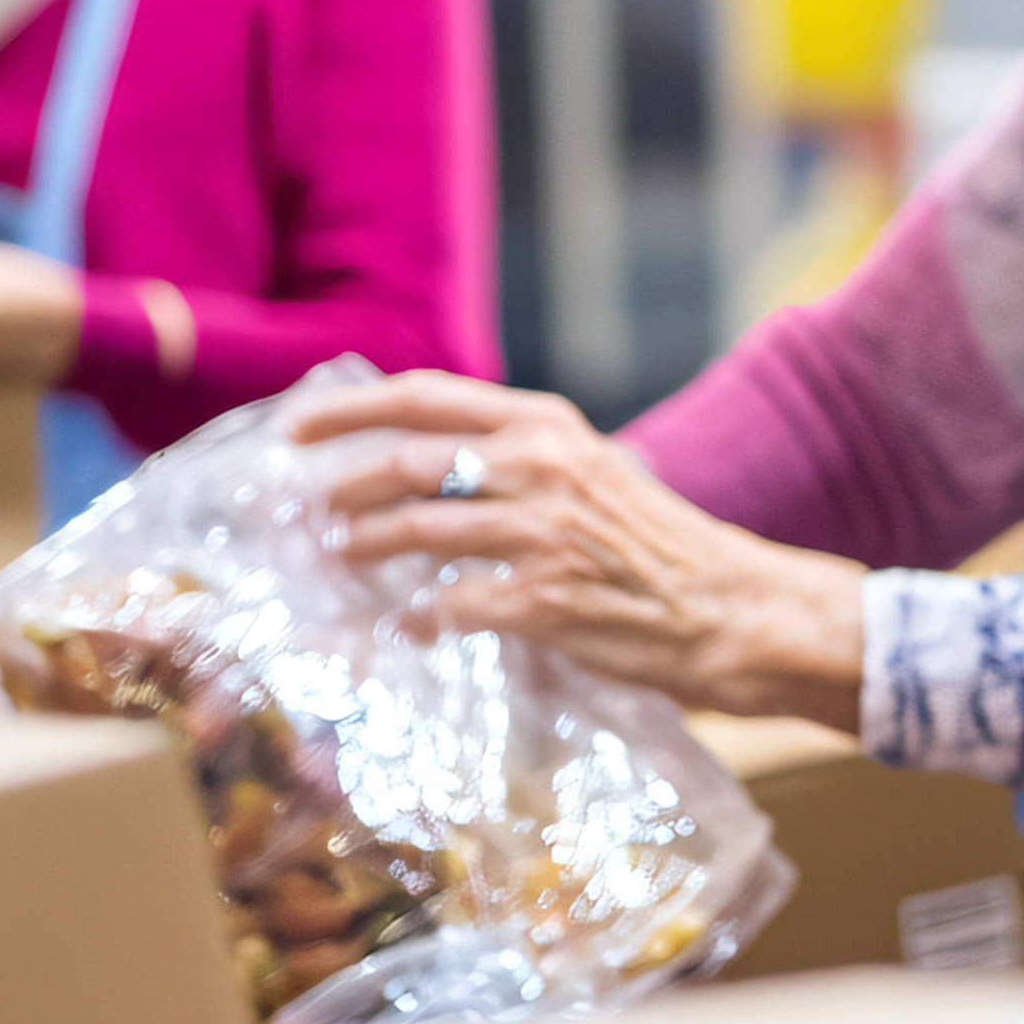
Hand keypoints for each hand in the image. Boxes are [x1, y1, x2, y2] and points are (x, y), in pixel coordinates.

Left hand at [292, 370, 868, 728]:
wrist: (729, 606)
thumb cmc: (652, 542)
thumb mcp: (588, 470)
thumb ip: (513, 456)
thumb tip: (414, 459)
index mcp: (549, 424)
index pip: (424, 398)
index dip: (347, 411)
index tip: (294, 432)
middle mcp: (543, 467)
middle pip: (407, 463)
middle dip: (343, 489)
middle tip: (312, 514)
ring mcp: (543, 533)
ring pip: (416, 532)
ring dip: (364, 550)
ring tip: (342, 560)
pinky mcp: (544, 600)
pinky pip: (449, 607)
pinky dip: (416, 618)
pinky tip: (408, 625)